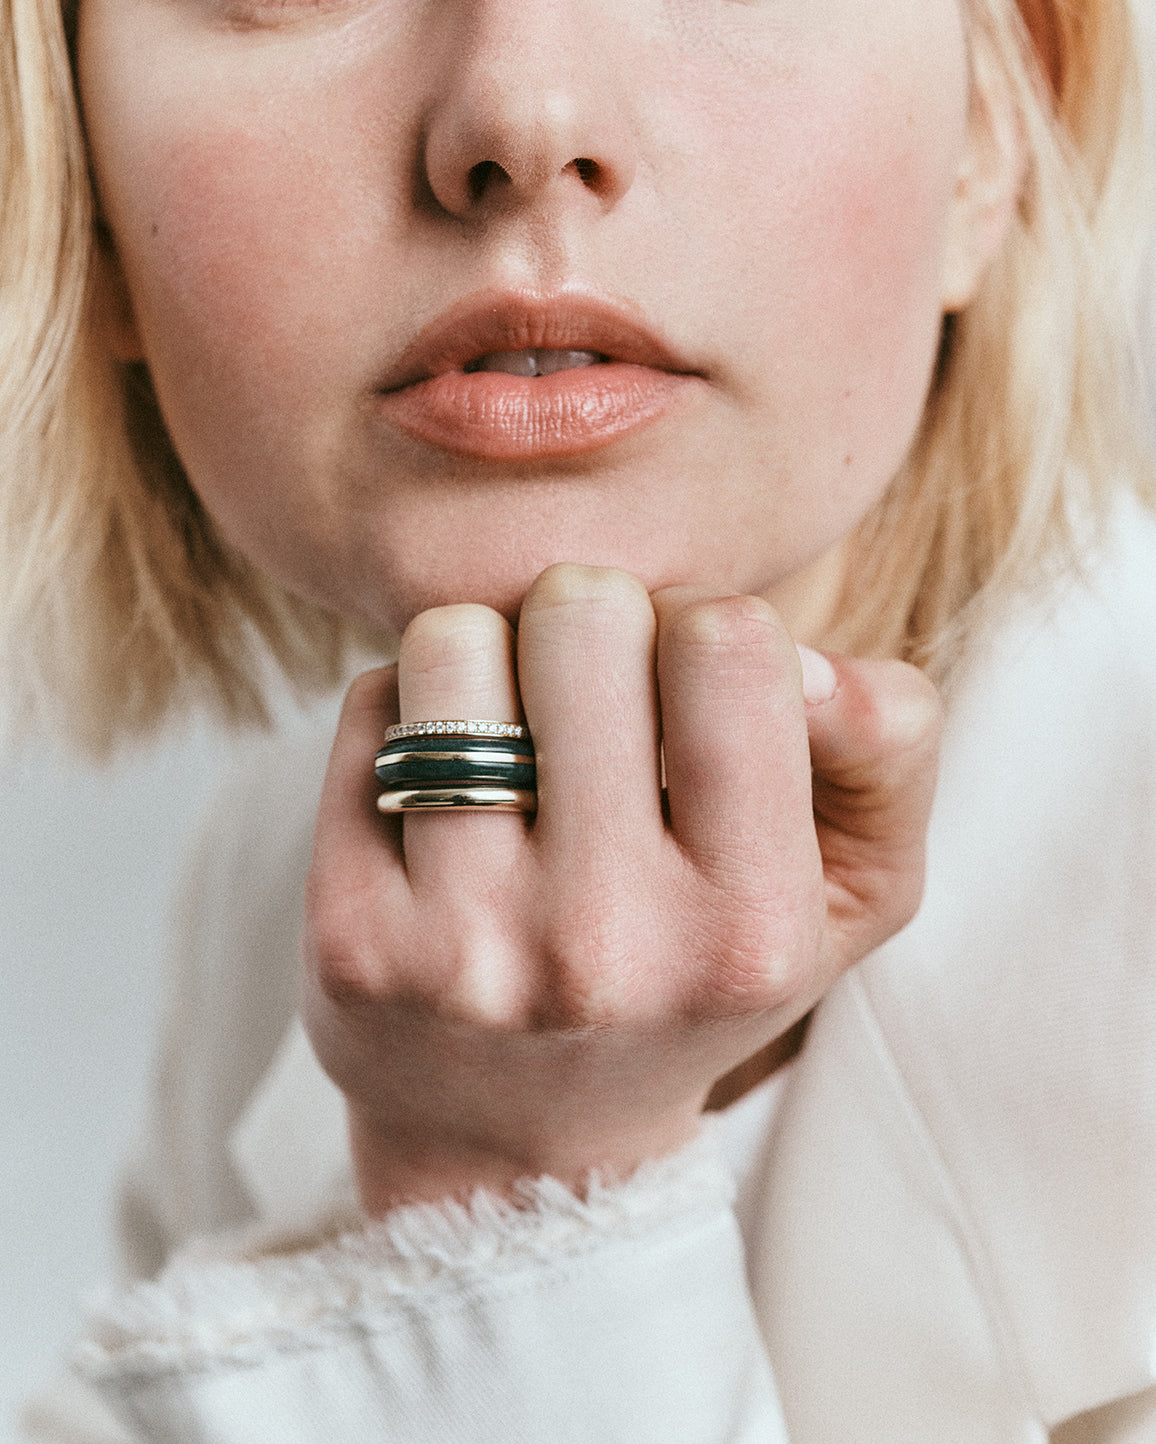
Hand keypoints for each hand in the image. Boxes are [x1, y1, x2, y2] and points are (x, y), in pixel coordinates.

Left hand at [302, 565, 940, 1214]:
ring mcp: (463, 945)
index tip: (682, 689)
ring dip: (489, 658)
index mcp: (751, 927)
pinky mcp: (350, 937)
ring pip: (454, 640)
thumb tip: (808, 658)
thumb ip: (885, 748)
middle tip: (589, 705)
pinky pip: (370, 708)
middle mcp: (604, 944)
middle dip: (591, 627)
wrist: (524, 1148)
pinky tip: (441, 790)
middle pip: (582, 613)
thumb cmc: (698, 980)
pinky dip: (407, 713)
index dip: (702, 629)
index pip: (728, 639)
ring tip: (512, 735)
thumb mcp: (852, 891)